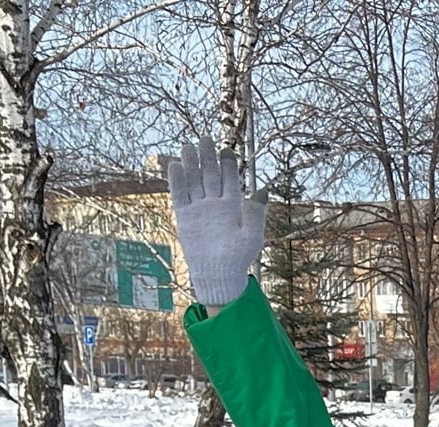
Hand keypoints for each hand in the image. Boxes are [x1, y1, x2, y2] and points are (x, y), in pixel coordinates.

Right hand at [164, 137, 267, 309]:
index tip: (226, 149)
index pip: (229, 179)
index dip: (228, 164)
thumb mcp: (252, 235)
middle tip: (205, 139)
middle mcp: (215, 203)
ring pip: (194, 181)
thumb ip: (256, 213)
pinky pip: (180, 195)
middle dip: (208, 157)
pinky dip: (177, 181)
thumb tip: (262, 189)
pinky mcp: (185, 216)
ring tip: (188, 147)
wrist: (219, 274)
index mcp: (233, 205)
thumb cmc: (239, 257)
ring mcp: (199, 208)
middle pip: (210, 174)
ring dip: (191, 165)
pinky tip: (175, 165)